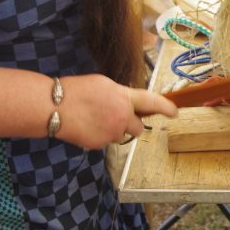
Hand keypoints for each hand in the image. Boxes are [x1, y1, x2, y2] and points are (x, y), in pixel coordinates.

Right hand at [58, 75, 177, 150]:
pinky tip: (87, 126)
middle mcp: (122, 117)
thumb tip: (127, 102)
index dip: (166, 107)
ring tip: (95, 119)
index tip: (175, 112)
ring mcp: (112, 132)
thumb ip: (120, 94)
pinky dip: (100, 136)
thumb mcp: (103, 84)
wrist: (54, 107)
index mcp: (124, 97)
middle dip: (131, 125)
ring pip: (121, 136)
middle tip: (115, 117)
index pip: (152, 102)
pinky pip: (106, 142)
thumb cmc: (76, 90)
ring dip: (114, 130)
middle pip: (138, 128)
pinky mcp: (100, 144)